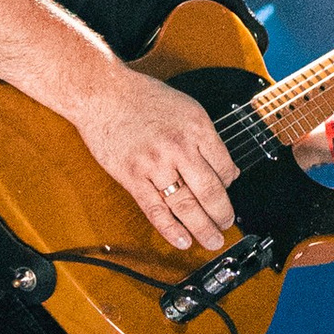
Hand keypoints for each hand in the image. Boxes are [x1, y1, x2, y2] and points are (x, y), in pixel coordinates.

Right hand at [73, 58, 238, 254]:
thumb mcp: (186, 108)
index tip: (229, 192)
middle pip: (210, 190)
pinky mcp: (132, 176)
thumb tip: (224, 167)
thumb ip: (206, 137)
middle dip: (222, 213)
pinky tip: (183, 240)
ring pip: (186, 205)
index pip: (225, 166)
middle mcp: (179, 147)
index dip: (230, 184)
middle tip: (227, 224)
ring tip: (212, 240)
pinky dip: (171, 229)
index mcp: (197, 128)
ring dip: (203, 228)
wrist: (103, 93)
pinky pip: (155, 210)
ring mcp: (155, 164)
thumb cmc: (142, 98)